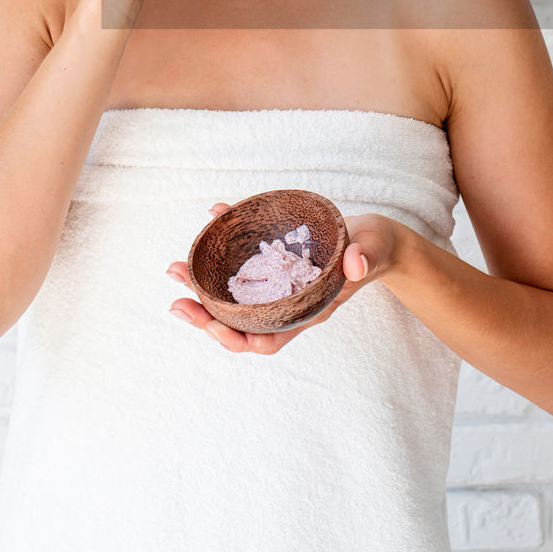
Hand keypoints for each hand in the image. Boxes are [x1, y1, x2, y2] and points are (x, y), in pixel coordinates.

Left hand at [165, 204, 400, 353]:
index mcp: (307, 310)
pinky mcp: (275, 258)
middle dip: (204, 315)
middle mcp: (287, 301)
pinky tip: (214, 212)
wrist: (376, 239)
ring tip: (176, 269)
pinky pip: (243, 257)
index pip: (267, 339)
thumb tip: (355, 264)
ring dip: (202, 284)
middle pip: (240, 322)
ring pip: (233, 294)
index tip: (210, 325)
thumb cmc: (375, 250)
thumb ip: (366, 258)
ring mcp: (278, 281)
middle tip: (175, 300)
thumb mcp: (374, 252)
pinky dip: (226, 239)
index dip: (236, 339)